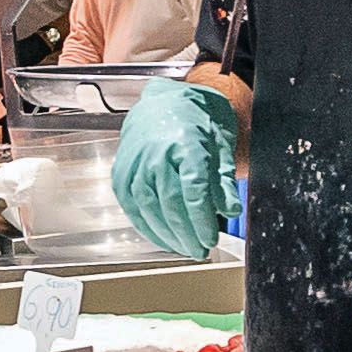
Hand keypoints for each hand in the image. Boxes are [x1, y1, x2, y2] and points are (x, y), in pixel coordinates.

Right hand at [110, 76, 239, 255]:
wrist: (164, 102)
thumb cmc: (196, 122)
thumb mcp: (220, 144)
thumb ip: (224, 178)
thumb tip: (230, 208)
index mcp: (184, 142)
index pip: (193, 189)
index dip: (202, 219)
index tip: (211, 238)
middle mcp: (155, 152)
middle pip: (170, 202)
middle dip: (187, 232)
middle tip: (200, 250)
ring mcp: (134, 162)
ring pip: (148, 207)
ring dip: (167, 234)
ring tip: (184, 247)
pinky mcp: (121, 172)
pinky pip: (131, 206)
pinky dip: (146, 226)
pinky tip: (162, 238)